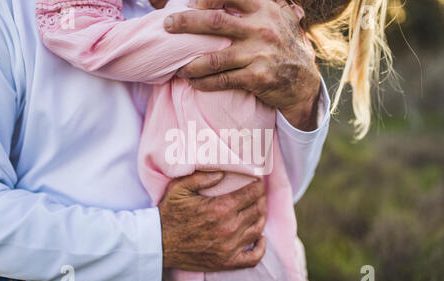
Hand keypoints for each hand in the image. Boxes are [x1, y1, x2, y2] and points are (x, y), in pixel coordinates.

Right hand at [159, 171, 266, 271]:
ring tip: (257, 210)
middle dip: (260, 199)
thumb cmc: (168, 213)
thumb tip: (223, 172)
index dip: (258, 186)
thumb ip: (202, 177)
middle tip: (257, 194)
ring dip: (261, 217)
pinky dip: (261, 247)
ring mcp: (229, 247)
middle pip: (257, 210)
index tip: (257, 182)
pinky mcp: (226, 262)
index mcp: (220, 208)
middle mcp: (229, 228)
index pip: (252, 194)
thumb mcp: (179, 188)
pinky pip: (253, 257)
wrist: (158, 244)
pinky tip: (260, 237)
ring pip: (258, 229)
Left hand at [164, 0, 320, 130]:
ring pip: (215, 58)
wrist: (304, 81)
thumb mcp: (281, 18)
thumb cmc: (286, 46)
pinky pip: (223, 80)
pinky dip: (204, 82)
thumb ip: (261, 5)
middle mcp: (261, 29)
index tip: (191, 4)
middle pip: (214, 22)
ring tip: (179, 68)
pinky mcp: (257, 78)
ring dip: (192, 64)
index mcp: (265, 10)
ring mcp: (259, 54)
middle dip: (185, 23)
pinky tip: (194, 82)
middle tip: (167, 26)